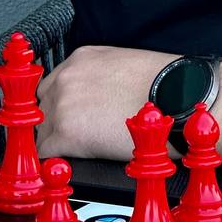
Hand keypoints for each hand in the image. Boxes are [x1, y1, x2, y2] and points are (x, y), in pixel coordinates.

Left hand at [36, 45, 175, 161]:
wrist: (180, 102)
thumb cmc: (167, 87)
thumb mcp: (126, 66)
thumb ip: (101, 76)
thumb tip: (98, 95)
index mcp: (82, 59)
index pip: (53, 84)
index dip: (61, 103)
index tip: (69, 115)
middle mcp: (67, 78)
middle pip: (43, 105)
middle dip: (56, 120)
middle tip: (76, 134)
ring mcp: (63, 104)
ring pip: (41, 129)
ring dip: (57, 141)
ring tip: (78, 151)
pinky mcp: (67, 133)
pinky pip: (45, 151)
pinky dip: (55, 159)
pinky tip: (71, 161)